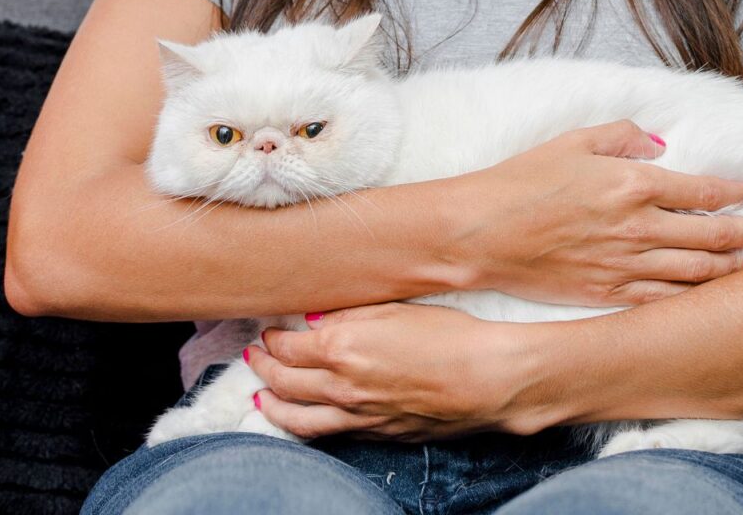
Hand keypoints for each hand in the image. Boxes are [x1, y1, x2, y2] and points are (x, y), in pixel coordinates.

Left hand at [245, 304, 552, 441]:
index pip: (289, 346)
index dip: (273, 338)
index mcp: (342, 346)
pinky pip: (329, 434)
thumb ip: (350, 313)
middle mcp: (342, 385)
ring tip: (261, 398)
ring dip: (273, 406)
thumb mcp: (398, 308)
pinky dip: (306, 427)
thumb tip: (314, 317)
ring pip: (299, 417)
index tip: (269, 330)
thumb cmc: (450, 335)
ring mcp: (358, 415)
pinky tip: (305, 420)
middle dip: (264, 367)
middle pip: (285, 381)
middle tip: (256, 356)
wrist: (487, 379)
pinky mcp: (378, 433)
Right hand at [446, 120, 742, 305]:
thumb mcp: (572, 141)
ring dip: (731, 267)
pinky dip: (692, 296)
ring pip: (696, 271)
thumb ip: (623, 136)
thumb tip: (659, 144)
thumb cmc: (521, 181)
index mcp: (633, 183)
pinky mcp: (607, 293)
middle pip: (712, 234)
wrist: (480, 232)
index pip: (702, 190)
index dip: (735, 193)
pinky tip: (708, 295)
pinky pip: (663, 298)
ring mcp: (625, 264)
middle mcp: (638, 226)